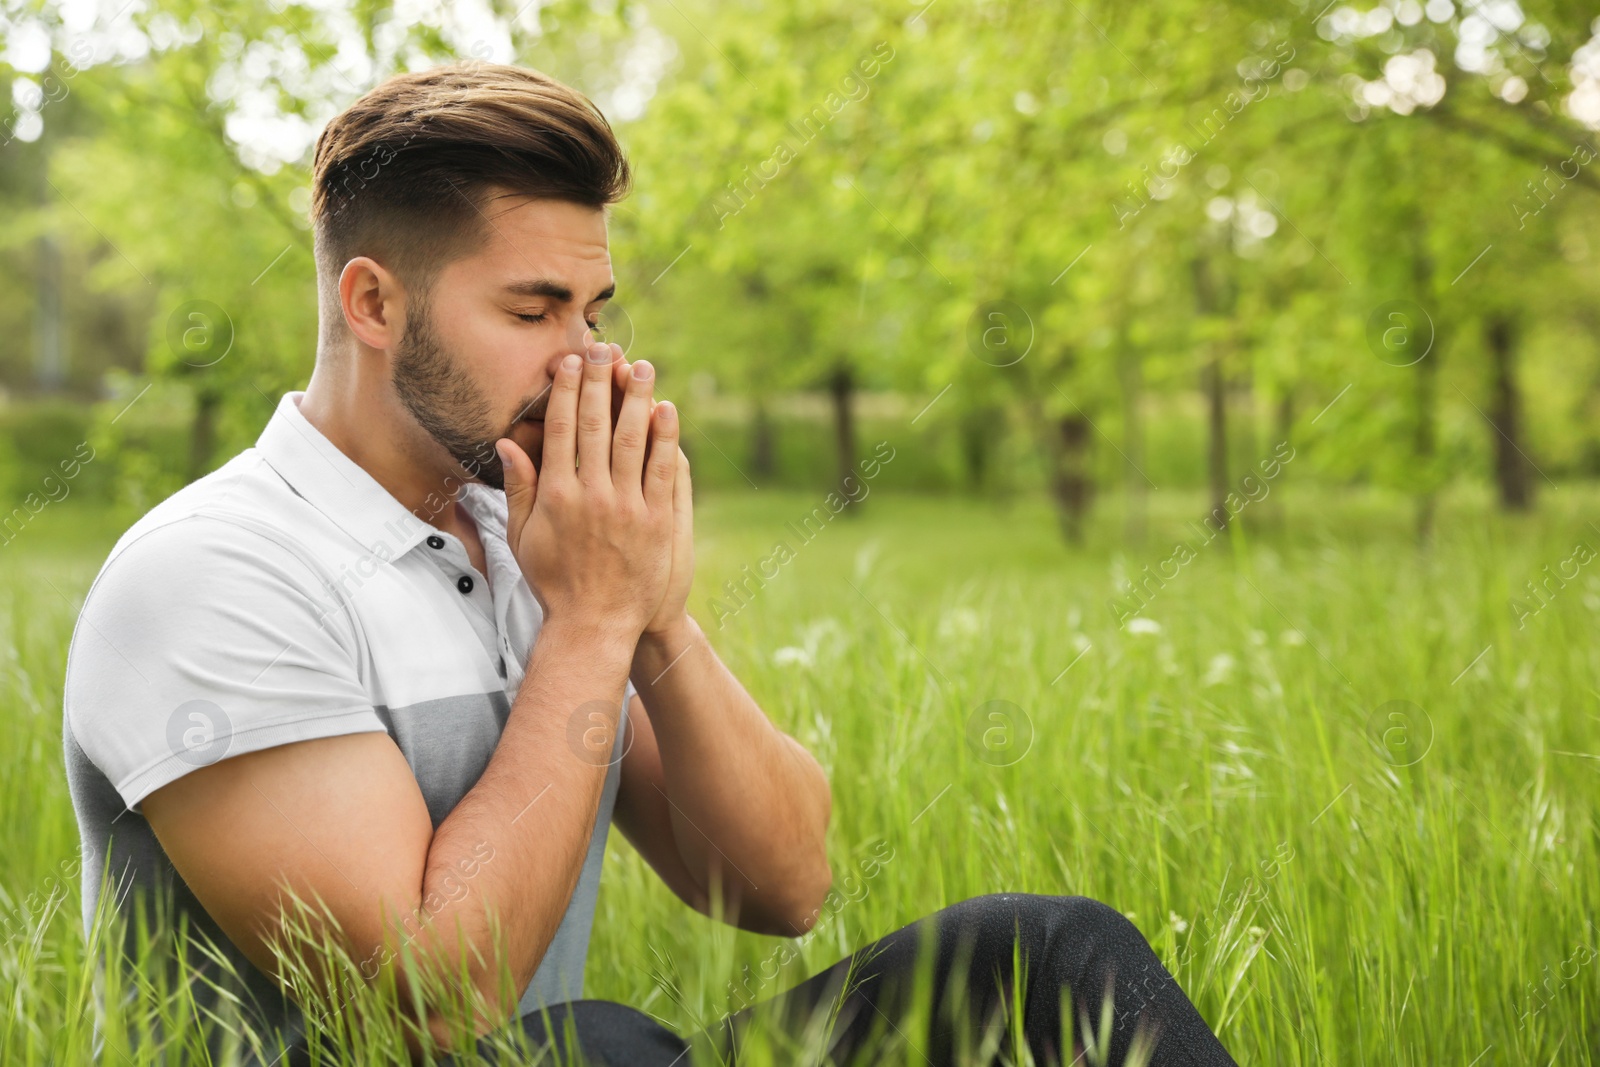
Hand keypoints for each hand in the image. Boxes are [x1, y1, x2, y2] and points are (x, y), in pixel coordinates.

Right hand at [495, 342, 678, 642]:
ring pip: (632, 439)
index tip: (569, 362)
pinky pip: (662, 470)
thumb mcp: (523, 537)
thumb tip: (506, 442)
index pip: (561, 429)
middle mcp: (590, 495)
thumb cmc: (554, 583)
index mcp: (555, 495)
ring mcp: (626, 507)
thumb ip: (517, 488)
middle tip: (603, 348)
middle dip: (599, 381)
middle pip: (596, 424)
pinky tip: (666, 410)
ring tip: (640, 366)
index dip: (566, 391)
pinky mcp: (656, 521)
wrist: (594, 625)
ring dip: (636, 398)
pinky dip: (665, 437)